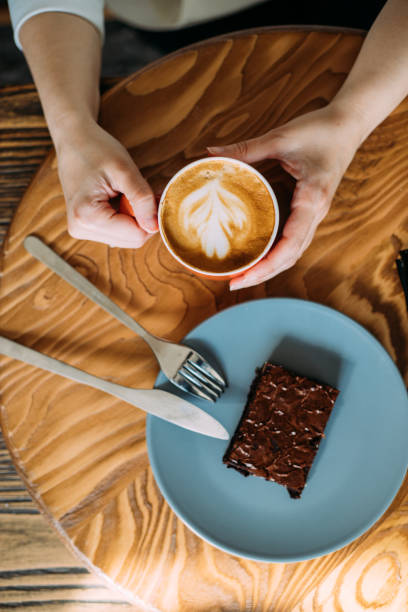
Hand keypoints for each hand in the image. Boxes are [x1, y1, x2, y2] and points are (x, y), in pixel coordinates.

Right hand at [56, 118, 157, 247]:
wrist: (73, 139)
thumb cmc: (95, 148)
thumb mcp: (124, 170)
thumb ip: (141, 199)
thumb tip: (155, 227)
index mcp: (87, 217)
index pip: (136, 236)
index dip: (150, 216)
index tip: (150, 194)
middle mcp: (81, 229)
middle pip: (131, 239)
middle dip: (141, 217)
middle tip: (137, 190)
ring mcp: (82, 230)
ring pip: (127, 237)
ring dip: (134, 216)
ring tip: (124, 191)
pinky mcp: (86, 227)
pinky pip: (118, 231)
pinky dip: (125, 216)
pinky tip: (118, 198)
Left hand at [208, 104, 361, 289]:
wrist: (348, 124)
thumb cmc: (320, 130)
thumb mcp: (280, 138)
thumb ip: (245, 149)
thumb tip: (211, 154)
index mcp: (312, 200)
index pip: (290, 245)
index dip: (266, 266)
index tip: (243, 276)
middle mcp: (316, 213)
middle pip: (291, 257)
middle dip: (264, 274)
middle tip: (234, 283)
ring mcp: (315, 214)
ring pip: (294, 252)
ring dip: (270, 267)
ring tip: (243, 275)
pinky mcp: (310, 210)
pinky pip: (294, 239)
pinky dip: (277, 253)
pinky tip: (258, 255)